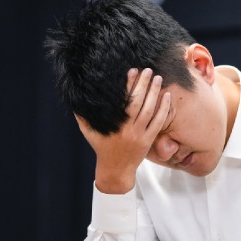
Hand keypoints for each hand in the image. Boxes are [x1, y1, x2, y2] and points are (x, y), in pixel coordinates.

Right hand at [76, 68, 170, 193]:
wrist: (116, 170)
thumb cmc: (102, 148)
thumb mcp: (89, 132)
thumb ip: (83, 116)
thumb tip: (74, 100)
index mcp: (113, 125)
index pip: (123, 100)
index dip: (128, 84)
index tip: (132, 71)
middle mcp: (127, 129)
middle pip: (137, 103)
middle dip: (143, 84)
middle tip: (147, 70)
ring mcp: (139, 135)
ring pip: (149, 111)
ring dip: (154, 93)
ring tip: (157, 78)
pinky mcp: (148, 140)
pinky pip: (158, 123)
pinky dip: (164, 109)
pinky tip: (167, 96)